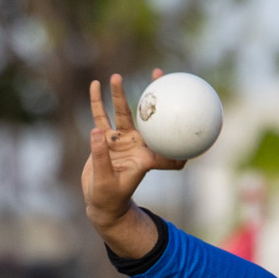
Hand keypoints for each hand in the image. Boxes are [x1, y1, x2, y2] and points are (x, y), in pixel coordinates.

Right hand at [81, 69, 184, 233]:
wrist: (103, 203)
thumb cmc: (110, 198)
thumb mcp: (106, 181)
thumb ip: (101, 157)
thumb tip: (96, 132)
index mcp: (145, 157)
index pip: (164, 139)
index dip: (176, 125)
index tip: (183, 106)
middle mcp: (137, 145)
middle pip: (148, 117)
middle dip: (154, 96)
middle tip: (157, 74)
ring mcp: (122, 141)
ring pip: (121, 113)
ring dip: (118, 95)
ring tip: (116, 76)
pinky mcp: (107, 140)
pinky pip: (101, 117)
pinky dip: (97, 102)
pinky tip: (94, 85)